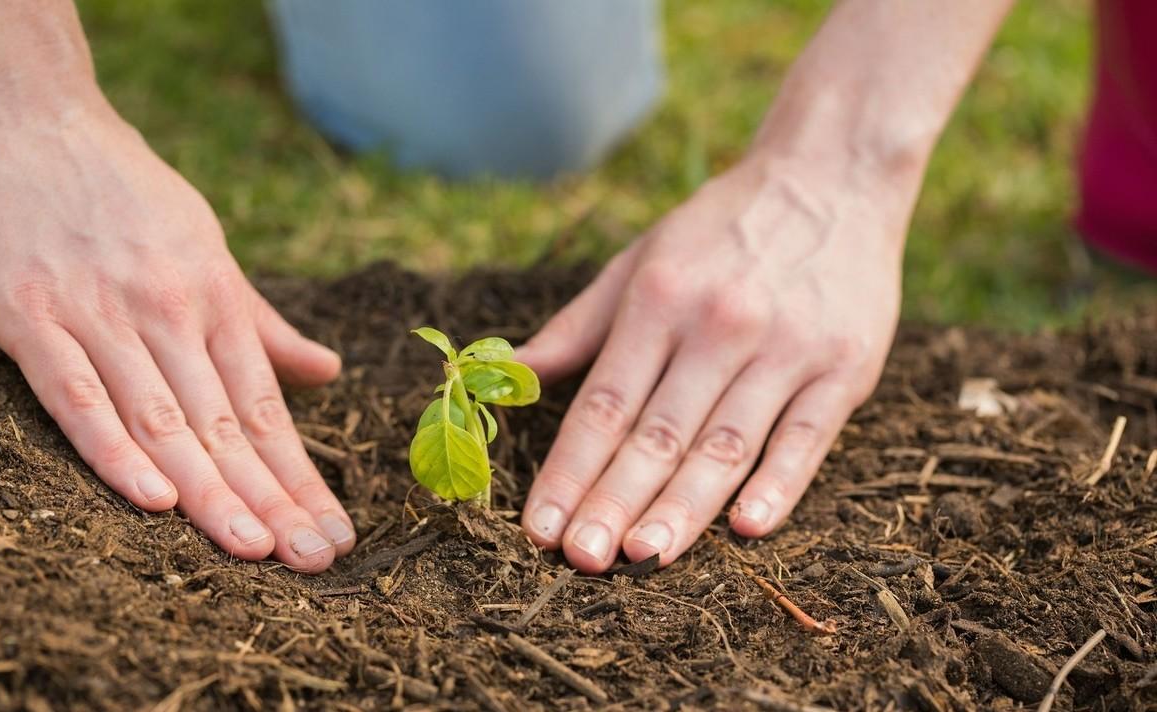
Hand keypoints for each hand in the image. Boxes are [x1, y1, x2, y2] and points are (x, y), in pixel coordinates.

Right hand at [0, 104, 354, 571]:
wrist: (31, 118)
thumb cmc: (125, 193)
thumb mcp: (207, 248)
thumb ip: (261, 322)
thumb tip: (327, 372)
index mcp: (214, 298)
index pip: (266, 407)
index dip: (301, 476)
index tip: (333, 532)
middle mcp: (168, 311)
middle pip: (227, 424)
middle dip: (273, 499)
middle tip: (314, 562)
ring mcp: (99, 314)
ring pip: (165, 419)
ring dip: (212, 491)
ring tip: (257, 551)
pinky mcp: (30, 315)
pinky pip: (76, 394)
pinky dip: (114, 447)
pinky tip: (154, 500)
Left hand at [517, 158, 905, 571]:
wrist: (833, 176)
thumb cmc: (721, 230)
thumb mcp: (640, 260)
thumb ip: (577, 326)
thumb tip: (510, 376)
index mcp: (659, 300)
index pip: (604, 404)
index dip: (569, 470)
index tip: (539, 527)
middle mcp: (719, 325)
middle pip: (658, 434)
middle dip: (614, 502)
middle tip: (580, 561)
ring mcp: (786, 348)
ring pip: (725, 445)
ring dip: (683, 509)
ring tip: (643, 559)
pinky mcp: (846, 366)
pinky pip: (807, 436)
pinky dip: (780, 484)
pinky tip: (748, 527)